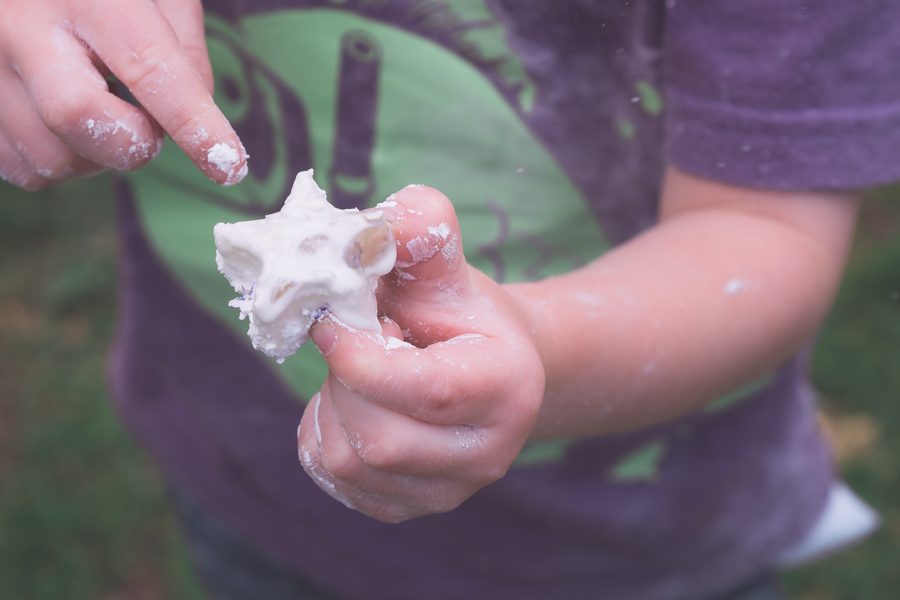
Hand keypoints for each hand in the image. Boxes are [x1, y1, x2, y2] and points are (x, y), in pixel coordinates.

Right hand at [0, 0, 245, 189]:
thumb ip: (184, 54)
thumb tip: (199, 127)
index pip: (149, 68)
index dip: (194, 125)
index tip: (229, 165)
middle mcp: (19, 24)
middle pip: (76, 115)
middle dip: (131, 144)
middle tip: (147, 128)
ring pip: (50, 155)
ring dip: (98, 158)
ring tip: (103, 114)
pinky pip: (23, 167)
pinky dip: (63, 162)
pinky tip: (68, 126)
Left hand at [297, 186, 545, 522]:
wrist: (488, 369)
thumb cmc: (460, 314)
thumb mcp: (446, 266)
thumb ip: (420, 231)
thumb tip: (383, 221)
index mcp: (506, 388)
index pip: (424, 391)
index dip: (358, 354)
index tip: (330, 319)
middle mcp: (485, 455)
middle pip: (378, 438)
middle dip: (343, 382)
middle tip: (355, 343)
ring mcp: (449, 491)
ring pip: (348, 463)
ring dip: (330, 406)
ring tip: (359, 373)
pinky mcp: (410, 507)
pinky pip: (335, 480)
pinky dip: (322, 433)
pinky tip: (351, 403)